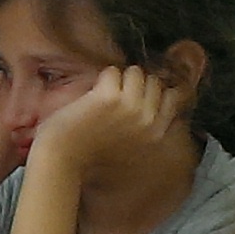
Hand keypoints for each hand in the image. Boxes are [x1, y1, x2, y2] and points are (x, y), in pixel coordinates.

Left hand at [30, 66, 189, 178]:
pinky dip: (101, 80)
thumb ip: (148, 128)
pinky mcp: (110, 98)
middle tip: (114, 99)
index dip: (152, 93)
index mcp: (157, 134)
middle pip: (154, 82)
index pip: (172, 98)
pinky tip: (91, 98)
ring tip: (102, 97)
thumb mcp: (133, 148)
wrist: (62, 161)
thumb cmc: (92, 156)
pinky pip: (112, 72)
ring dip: (118, 79)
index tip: (135, 98)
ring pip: (136, 72)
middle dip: (135, 85)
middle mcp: (149, 120)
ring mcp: (132, 108)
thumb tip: (160, 101)